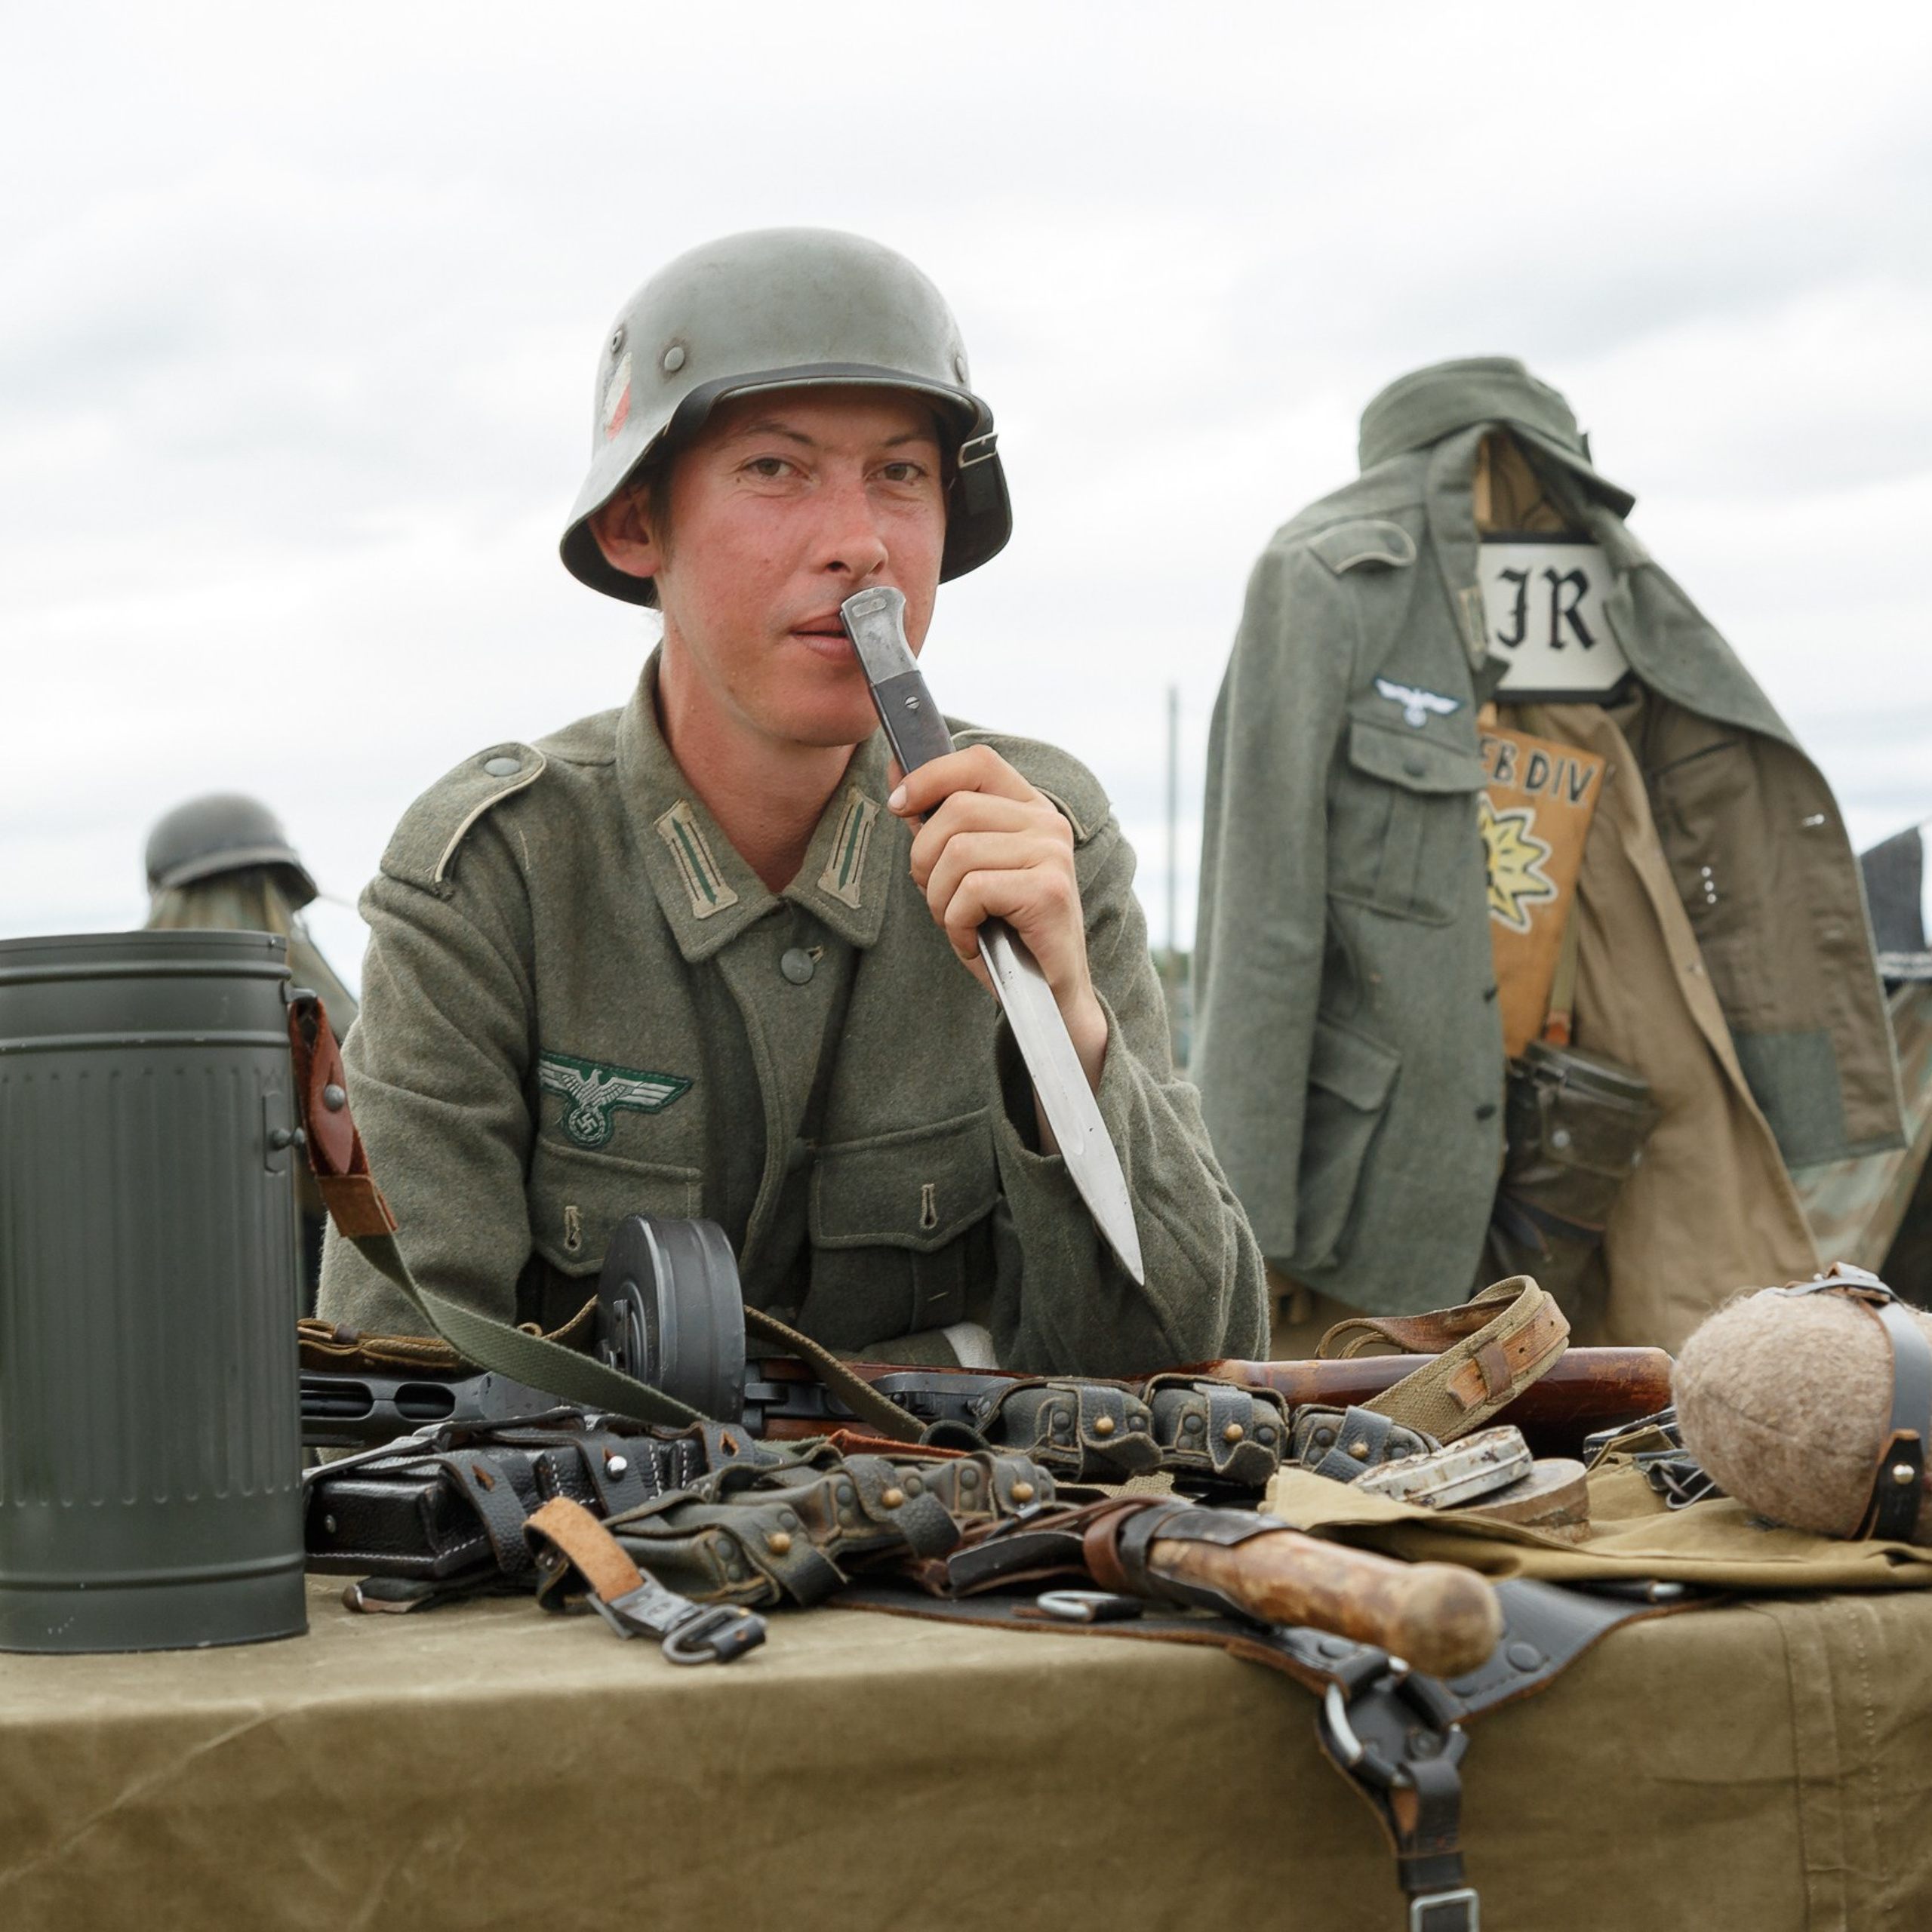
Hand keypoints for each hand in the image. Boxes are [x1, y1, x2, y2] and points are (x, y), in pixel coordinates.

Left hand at [890, 745, 1108, 1095]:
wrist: (1046, 997)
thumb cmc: (1002, 933)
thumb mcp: (965, 870)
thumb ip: (938, 822)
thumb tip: (897, 770)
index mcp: (1029, 808)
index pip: (977, 761)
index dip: (930, 777)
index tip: (899, 807)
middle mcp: (1048, 824)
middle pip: (956, 810)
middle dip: (925, 859)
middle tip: (936, 897)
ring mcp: (1053, 855)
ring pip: (958, 853)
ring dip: (940, 899)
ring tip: (958, 923)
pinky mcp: (1049, 891)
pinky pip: (973, 891)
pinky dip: (958, 924)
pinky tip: (974, 940)